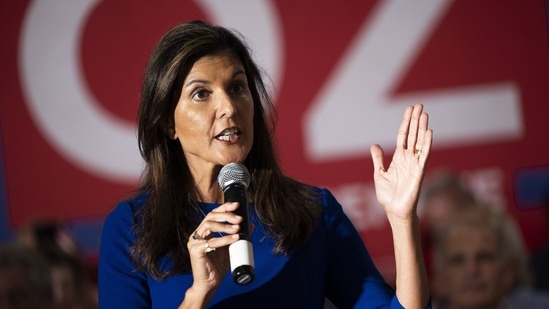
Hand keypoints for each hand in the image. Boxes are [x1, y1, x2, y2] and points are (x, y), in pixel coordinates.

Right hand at [186, 202, 242, 294]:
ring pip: (209, 226)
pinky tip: (235, 238)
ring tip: (238, 228)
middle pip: (210, 217)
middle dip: (226, 215)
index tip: (237, 205)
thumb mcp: (230, 247)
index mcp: (203, 231)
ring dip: (225, 225)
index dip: (225, 208)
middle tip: (239, 218)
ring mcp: (194, 242)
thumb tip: (250, 224)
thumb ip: (237, 235)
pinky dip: (224, 239)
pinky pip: (211, 242)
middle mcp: (197, 234)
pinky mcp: (195, 251)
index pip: (213, 214)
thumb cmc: (217, 266)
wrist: (210, 283)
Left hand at [370, 103, 432, 220]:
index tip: (409, 109)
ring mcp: (415, 164)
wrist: (394, 211)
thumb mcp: (379, 174)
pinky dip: (427, 144)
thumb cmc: (388, 195)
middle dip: (415, 120)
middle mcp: (408, 158)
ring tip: (424, 113)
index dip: (406, 122)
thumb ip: (378, 159)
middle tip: (419, 105)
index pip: (403, 135)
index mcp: (399, 158)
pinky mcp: (419, 172)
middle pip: (413, 134)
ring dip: (422, 128)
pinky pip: (424, 155)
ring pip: (420, 141)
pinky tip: (429, 132)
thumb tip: (375, 145)